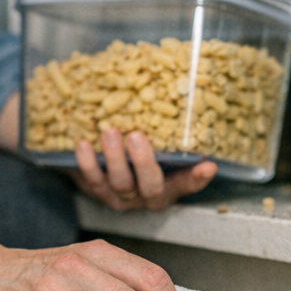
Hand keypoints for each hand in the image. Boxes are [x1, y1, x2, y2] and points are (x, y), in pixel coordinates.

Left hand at [72, 128, 216, 210]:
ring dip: (115, 158)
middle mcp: (148, 195)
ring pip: (121, 184)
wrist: (102, 166)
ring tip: (110, 132)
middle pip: (151, 187)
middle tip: (136, 136)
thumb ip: (169, 132)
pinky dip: (87, 163)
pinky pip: (93, 181)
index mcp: (170, 185)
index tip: (207, 166)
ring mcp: (123, 197)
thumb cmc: (139, 150)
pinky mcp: (99, 192)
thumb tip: (184, 93)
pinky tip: (83, 144)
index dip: (197, 178)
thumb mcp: (158, 143)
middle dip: (144, 163)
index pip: (188, 184)